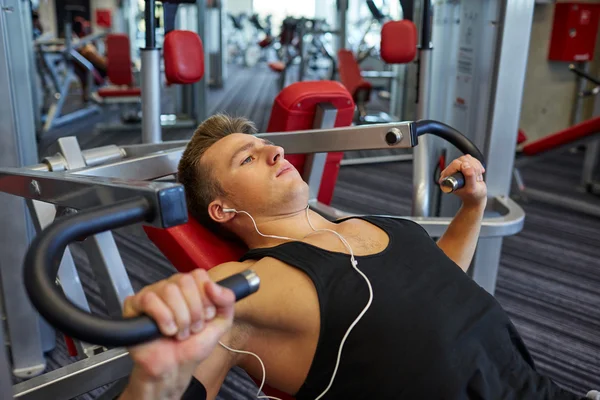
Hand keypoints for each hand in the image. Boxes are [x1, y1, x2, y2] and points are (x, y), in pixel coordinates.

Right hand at [120, 269, 234, 399]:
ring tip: (179, 333)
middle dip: (194, 311)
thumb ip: (226, 301)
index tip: (207, 316)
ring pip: (169, 290)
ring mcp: (151, 294)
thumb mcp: (221, 323)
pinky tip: (166, 331)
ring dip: (180, 318)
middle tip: (193, 328)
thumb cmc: (193, 345)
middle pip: (184, 281)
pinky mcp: (134, 305)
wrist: (175, 368)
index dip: (205, 298)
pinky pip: (149, 300)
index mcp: (189, 287)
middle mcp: (170, 286)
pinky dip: (163, 318)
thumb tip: (212, 285)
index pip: (199, 275)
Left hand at [439, 155, 486, 208]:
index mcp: (447, 179)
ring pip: (467, 158)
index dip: (467, 168)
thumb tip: (466, 165)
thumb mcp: (472, 188)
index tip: (472, 177)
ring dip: (475, 167)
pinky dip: (477, 165)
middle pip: (462, 160)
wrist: (476, 197)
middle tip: (475, 178)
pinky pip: (471, 159)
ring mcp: (455, 169)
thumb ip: (469, 176)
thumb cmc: (473, 196)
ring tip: (476, 177)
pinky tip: (477, 174)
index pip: (455, 164)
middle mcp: (449, 173)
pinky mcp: (462, 165)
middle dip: (472, 168)